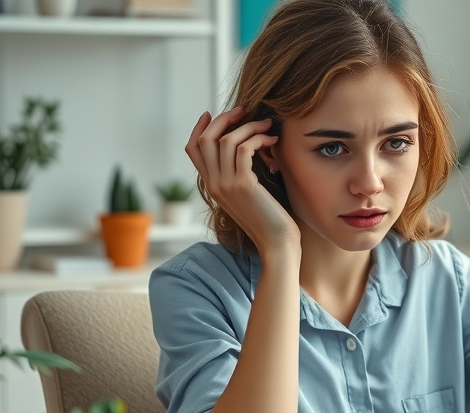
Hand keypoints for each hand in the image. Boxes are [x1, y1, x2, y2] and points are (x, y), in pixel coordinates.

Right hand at [185, 107, 298, 252]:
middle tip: (244, 111)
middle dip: (224, 119)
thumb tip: (248, 145)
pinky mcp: (242, 185)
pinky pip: (243, 148)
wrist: (277, 244)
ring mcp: (225, 185)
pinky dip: (258, 138)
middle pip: (205, 140)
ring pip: (226, 140)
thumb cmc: (271, 219)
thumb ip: (241, 172)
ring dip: (248, 126)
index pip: (192, 150)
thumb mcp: (249, 193)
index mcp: (212, 186)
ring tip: (267, 126)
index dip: (199, 128)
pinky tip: (272, 140)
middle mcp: (214, 184)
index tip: (211, 113)